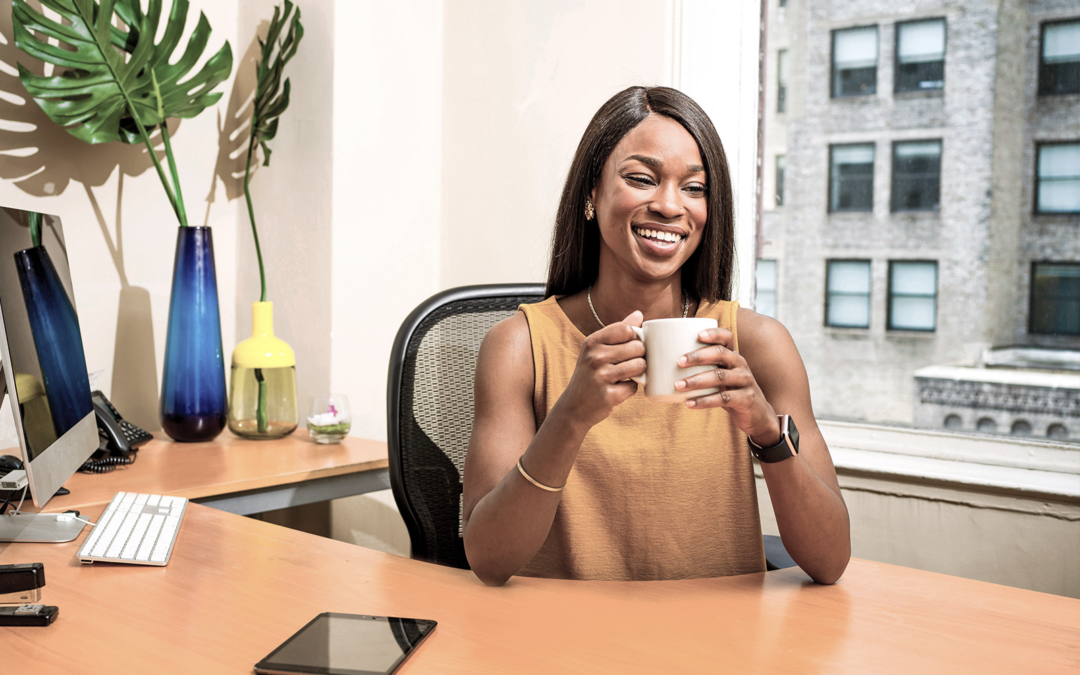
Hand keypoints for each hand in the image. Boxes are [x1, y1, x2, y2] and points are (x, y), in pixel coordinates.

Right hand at [557, 311, 645, 428]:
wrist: (573, 407)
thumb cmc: (590, 373)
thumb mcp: (596, 349)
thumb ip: (617, 331)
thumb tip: (639, 314)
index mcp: (592, 342)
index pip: (627, 329)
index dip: (634, 338)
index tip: (628, 346)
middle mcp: (595, 357)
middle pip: (638, 347)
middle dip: (639, 356)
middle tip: (627, 364)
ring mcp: (601, 377)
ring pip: (640, 366)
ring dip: (638, 372)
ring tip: (625, 376)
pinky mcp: (609, 396)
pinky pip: (634, 386)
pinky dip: (630, 389)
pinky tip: (617, 389)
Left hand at [673, 326, 779, 443]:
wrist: (757, 415)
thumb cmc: (731, 391)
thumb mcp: (720, 377)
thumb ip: (703, 369)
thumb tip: (665, 365)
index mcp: (733, 356)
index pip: (727, 337)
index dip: (714, 334)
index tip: (697, 335)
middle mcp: (741, 364)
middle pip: (720, 354)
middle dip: (697, 356)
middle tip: (678, 362)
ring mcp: (745, 381)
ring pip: (720, 376)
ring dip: (696, 380)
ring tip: (678, 385)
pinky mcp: (746, 399)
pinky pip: (724, 398)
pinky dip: (704, 401)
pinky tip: (689, 403)